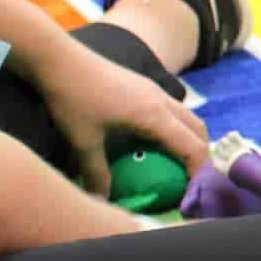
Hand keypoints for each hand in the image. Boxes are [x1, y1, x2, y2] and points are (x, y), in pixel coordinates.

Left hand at [32, 41, 210, 195]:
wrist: (58, 58)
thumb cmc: (72, 98)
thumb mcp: (83, 142)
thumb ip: (96, 174)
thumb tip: (102, 202)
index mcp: (153, 115)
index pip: (192, 147)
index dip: (199, 172)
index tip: (192, 193)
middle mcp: (161, 100)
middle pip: (198, 129)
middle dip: (201, 156)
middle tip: (190, 180)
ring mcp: (153, 90)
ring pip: (186, 117)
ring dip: (189, 139)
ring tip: (176, 163)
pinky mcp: (143, 85)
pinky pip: (172, 109)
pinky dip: (175, 128)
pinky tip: (153, 142)